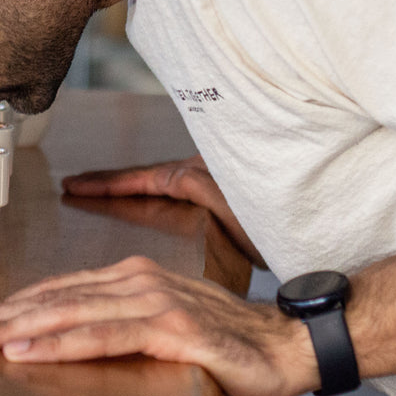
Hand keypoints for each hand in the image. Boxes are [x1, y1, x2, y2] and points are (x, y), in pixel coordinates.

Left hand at [0, 255, 318, 395]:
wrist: (284, 343)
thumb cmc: (222, 337)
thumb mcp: (159, 320)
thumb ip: (116, 320)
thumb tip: (68, 331)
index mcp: (127, 276)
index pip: (56, 290)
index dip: (11, 305)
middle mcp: (133, 280)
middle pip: (52, 299)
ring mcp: (151, 300)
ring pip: (68, 313)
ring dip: (16, 328)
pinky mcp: (169, 328)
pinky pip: (103, 336)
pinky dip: (60, 342)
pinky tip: (28, 352)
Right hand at [62, 155, 265, 267]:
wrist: (321, 226)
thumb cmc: (285, 226)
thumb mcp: (240, 212)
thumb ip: (202, 189)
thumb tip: (175, 177)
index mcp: (199, 176)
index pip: (140, 178)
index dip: (104, 183)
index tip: (74, 187)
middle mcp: (202, 169)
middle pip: (145, 174)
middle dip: (108, 181)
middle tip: (74, 184)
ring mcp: (211, 176)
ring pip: (159, 179)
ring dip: (129, 184)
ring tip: (100, 190)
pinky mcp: (221, 186)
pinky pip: (174, 185)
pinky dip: (150, 189)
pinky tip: (144, 198)